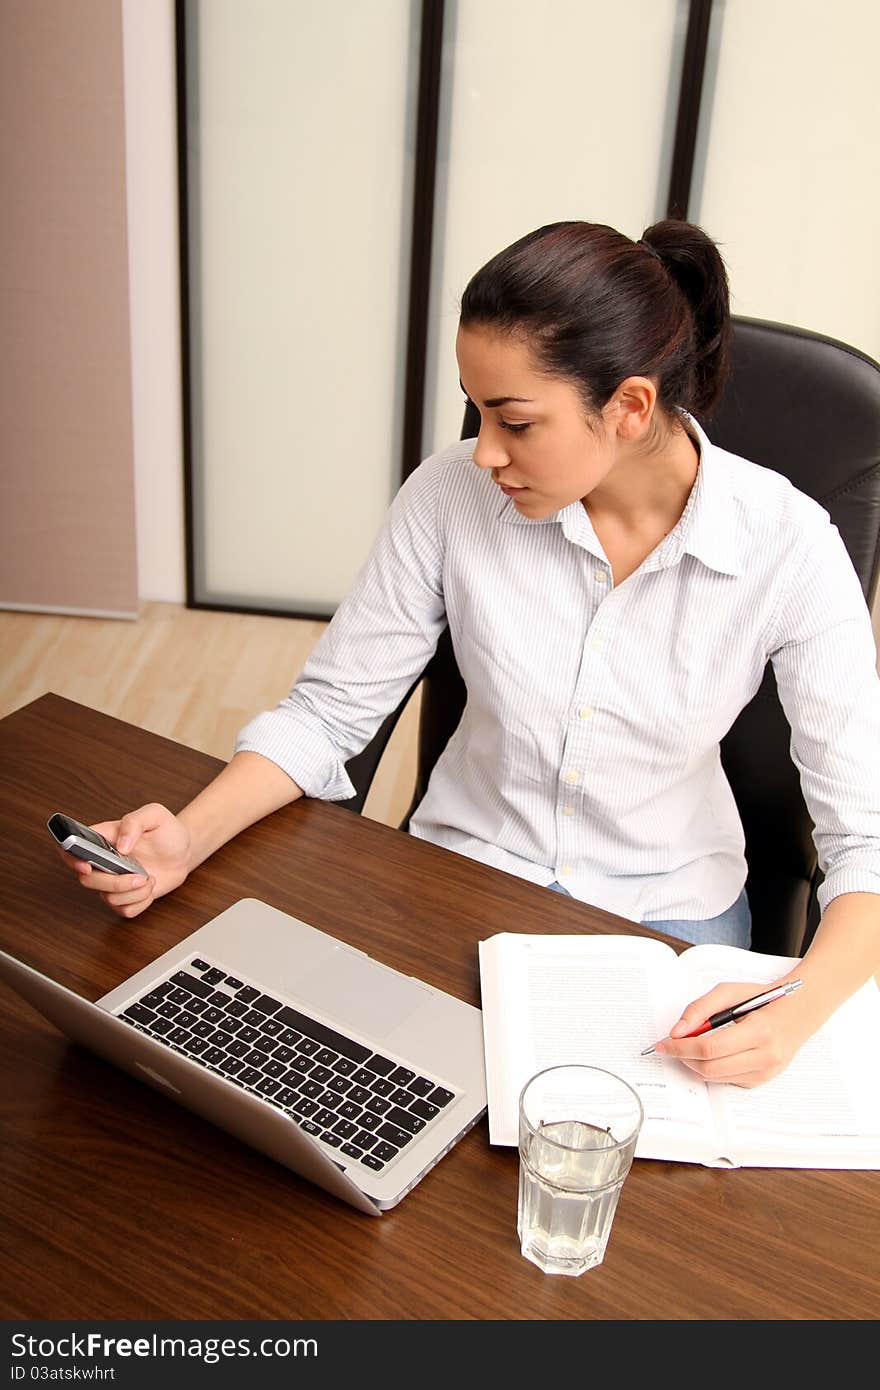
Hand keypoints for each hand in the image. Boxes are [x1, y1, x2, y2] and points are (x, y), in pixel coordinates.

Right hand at [58, 803, 191, 918]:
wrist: (184, 851)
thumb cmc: (167, 830)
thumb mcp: (154, 815)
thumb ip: (134, 822)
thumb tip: (121, 845)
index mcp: (103, 838)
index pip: (71, 847)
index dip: (71, 859)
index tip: (87, 866)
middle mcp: (103, 862)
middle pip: (88, 880)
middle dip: (115, 882)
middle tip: (139, 876)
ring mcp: (112, 881)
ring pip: (108, 898)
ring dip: (134, 892)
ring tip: (149, 878)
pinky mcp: (125, 897)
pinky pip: (124, 910)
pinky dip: (141, 902)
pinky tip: (149, 887)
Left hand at [654, 976, 815, 1086]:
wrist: (797, 1012)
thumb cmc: (761, 998)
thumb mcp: (730, 992)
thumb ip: (701, 1009)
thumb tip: (677, 1032)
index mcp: (759, 1031)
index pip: (710, 1047)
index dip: (681, 1047)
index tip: (663, 1044)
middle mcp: (765, 1056)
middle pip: (710, 1067)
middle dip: (683, 1058)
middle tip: (670, 1046)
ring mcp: (766, 1072)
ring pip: (716, 1077)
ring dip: (694, 1064)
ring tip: (688, 1048)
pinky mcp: (762, 1080)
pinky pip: (726, 1080)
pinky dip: (712, 1069)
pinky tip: (711, 1054)